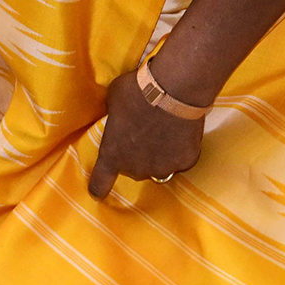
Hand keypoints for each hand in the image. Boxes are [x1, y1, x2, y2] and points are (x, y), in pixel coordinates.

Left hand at [87, 65, 204, 199]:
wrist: (174, 91)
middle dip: (135, 156)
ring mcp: (163, 167)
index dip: (99, 187)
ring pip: (158, 166)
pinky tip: (180, 132)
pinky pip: (179, 159)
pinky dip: (179, 149)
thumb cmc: (136, 92)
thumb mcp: (112, 101)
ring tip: (162, 131)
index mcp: (113, 155)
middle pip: (133, 169)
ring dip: (157, 154)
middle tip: (141, 134)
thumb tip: (119, 117)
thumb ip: (113, 116)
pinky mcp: (186, 162)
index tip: (98, 193)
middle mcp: (136, 168)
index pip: (101, 181)